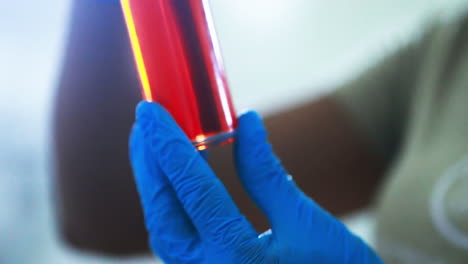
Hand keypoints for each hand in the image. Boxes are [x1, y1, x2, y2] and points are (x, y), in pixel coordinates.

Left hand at [129, 102, 381, 263]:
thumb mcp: (303, 218)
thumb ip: (266, 172)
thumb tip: (246, 121)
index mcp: (237, 259)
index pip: (193, 191)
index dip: (168, 145)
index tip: (150, 109)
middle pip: (163, 215)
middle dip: (149, 165)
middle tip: (145, 124)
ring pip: (166, 228)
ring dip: (157, 183)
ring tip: (153, 143)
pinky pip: (180, 236)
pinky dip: (173, 202)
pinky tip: (177, 177)